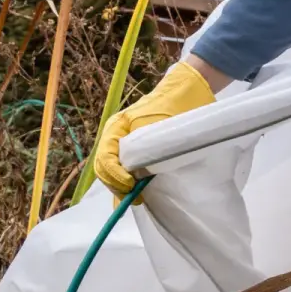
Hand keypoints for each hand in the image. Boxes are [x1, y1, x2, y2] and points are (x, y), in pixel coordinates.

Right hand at [93, 60, 216, 198]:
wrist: (186, 92)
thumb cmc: (173, 107)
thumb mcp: (158, 126)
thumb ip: (145, 148)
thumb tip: (138, 175)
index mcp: (116, 128)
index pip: (105, 158)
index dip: (115, 175)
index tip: (131, 184)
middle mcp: (115, 137)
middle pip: (104, 168)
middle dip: (116, 185)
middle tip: (135, 198)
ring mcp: (122, 144)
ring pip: (111, 171)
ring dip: (120, 187)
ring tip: (136, 199)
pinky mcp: (134, 151)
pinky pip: (122, 169)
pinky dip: (125, 184)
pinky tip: (133, 195)